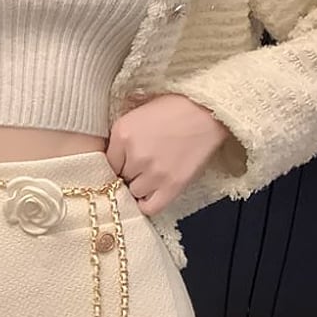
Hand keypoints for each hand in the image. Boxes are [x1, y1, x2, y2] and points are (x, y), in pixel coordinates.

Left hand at [105, 93, 231, 216]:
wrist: (209, 110)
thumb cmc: (174, 108)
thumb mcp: (137, 113)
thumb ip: (120, 137)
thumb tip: (109, 161)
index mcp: (123, 134)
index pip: (107, 164)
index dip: (117, 165)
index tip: (125, 163)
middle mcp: (136, 156)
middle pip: (120, 179)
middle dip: (129, 173)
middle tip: (144, 164)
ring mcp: (154, 173)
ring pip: (134, 193)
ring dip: (140, 187)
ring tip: (153, 173)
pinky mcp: (172, 186)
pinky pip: (150, 208)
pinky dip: (148, 204)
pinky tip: (152, 194)